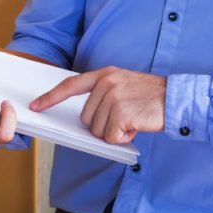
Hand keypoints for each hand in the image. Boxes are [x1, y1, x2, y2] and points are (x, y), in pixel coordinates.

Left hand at [30, 67, 165, 143]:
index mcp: (104, 74)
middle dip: (104, 125)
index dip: (51, 97)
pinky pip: (112, 137)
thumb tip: (87, 119)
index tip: (35, 106)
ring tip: (134, 120)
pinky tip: (137, 127)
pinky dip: (124, 138)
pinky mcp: (121, 112)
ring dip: (116, 132)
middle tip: (126, 118)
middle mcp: (106, 83)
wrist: (177, 98)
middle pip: (87, 119)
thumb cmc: (151, 97)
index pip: (70, 86)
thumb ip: (104, 94)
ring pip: (99, 130)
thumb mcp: (124, 85)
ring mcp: (113, 96)